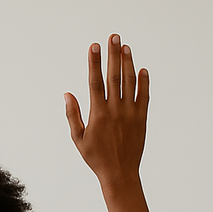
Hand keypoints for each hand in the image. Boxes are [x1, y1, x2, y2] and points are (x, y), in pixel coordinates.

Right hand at [64, 34, 148, 190]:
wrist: (120, 174)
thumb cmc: (96, 158)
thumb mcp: (78, 139)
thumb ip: (73, 115)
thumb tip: (68, 94)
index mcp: (98, 114)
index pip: (95, 82)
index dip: (94, 62)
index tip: (94, 46)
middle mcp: (115, 111)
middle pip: (114, 76)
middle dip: (113, 55)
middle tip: (114, 37)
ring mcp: (130, 114)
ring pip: (130, 83)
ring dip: (128, 63)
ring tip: (126, 47)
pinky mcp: (142, 119)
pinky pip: (144, 97)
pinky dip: (144, 82)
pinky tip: (142, 70)